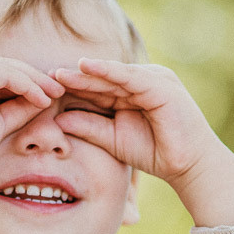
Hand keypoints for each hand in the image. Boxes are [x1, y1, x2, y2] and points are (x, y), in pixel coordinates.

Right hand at [0, 56, 65, 172]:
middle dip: (33, 78)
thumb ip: (16, 108)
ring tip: (56, 93)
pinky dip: (26, 84)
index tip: (49, 96)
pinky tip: (43, 99)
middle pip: (2, 67)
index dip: (24, 84)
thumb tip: (44, 99)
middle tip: (59, 90)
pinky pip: (3, 73)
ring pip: (5, 67)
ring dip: (34, 80)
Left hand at [49, 59, 222, 186]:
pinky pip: (131, 76)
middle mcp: (142, 81)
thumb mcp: (113, 139)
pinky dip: (110, 71)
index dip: (73, 88)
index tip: (45, 89)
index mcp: (132, 92)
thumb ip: (89, 127)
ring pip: (114, 74)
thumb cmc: (155, 152)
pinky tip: (88, 67)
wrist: (188, 166)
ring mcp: (154, 80)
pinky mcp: (161, 85)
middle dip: (75, 77)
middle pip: (103, 78)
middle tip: (46, 75)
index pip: (98, 87)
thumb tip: (58, 119)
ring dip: (87, 72)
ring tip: (60, 71)